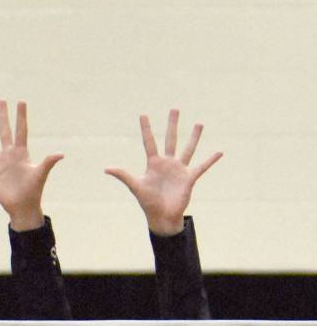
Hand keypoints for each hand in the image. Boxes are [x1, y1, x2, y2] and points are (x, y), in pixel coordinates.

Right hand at [0, 100, 63, 230]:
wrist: (23, 206)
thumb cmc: (34, 191)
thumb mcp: (40, 175)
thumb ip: (48, 162)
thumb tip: (60, 154)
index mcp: (22, 153)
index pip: (21, 130)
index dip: (21, 116)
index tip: (21, 101)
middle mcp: (10, 154)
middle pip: (5, 131)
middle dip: (3, 116)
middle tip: (1, 100)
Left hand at [105, 110, 221, 235]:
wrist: (161, 216)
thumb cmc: (148, 202)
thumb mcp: (135, 186)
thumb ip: (123, 175)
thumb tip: (106, 168)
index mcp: (153, 164)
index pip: (149, 142)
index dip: (146, 129)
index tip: (143, 114)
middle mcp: (167, 163)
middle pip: (170, 139)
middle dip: (172, 125)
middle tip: (174, 109)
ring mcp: (179, 169)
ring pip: (188, 149)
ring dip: (194, 137)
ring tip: (199, 123)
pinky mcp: (189, 178)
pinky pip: (202, 167)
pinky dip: (211, 160)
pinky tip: (219, 152)